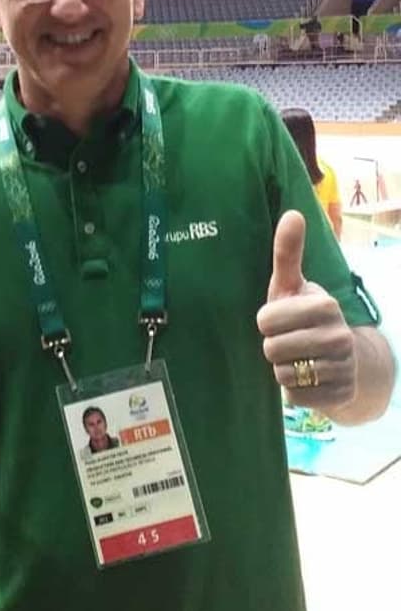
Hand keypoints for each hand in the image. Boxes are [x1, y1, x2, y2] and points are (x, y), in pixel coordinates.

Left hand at [256, 210, 355, 409]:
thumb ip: (287, 253)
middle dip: (274, 347)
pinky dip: (294, 390)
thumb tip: (292, 213)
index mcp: (325, 304)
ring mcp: (342, 367)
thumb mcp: (293, 286)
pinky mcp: (340, 394)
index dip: (267, 322)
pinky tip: (308, 379)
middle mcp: (338, 335)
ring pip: (282, 374)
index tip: (281, 319)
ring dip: (283, 369)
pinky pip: (295, 396)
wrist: (345, 359)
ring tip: (299, 358)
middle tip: (290, 341)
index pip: (265, 320)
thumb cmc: (305, 317)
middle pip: (271, 349)